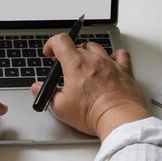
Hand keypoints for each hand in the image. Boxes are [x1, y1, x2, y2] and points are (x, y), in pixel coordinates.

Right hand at [30, 34, 148, 140]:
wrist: (119, 119)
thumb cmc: (92, 114)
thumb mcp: (61, 108)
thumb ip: (47, 94)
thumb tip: (37, 88)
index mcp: (75, 64)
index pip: (60, 41)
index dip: (52, 44)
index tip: (50, 53)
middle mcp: (93, 59)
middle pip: (78, 45)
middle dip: (68, 53)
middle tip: (66, 66)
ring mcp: (110, 63)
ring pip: (97, 47)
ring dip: (88, 52)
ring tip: (85, 64)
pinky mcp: (124, 70)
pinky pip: (120, 55)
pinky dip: (113, 56)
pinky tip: (110, 62)